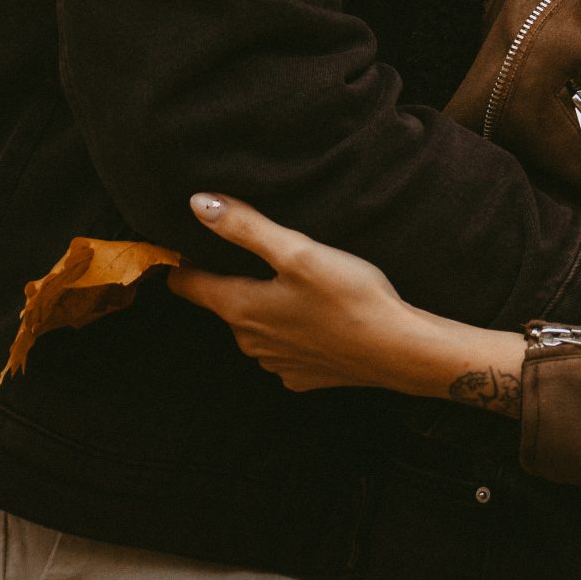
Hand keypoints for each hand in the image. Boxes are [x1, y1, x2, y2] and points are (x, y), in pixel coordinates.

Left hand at [167, 194, 416, 392]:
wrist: (398, 350)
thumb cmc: (348, 296)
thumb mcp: (297, 251)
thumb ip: (245, 227)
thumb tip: (197, 202)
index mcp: (240, 308)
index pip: (187, 284)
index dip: (182, 261)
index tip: (185, 242)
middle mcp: (249, 342)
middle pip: (224, 303)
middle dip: (230, 278)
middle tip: (254, 251)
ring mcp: (276, 364)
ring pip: (255, 327)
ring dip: (263, 306)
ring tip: (290, 281)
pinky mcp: (303, 376)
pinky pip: (283, 348)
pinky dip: (291, 331)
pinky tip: (316, 316)